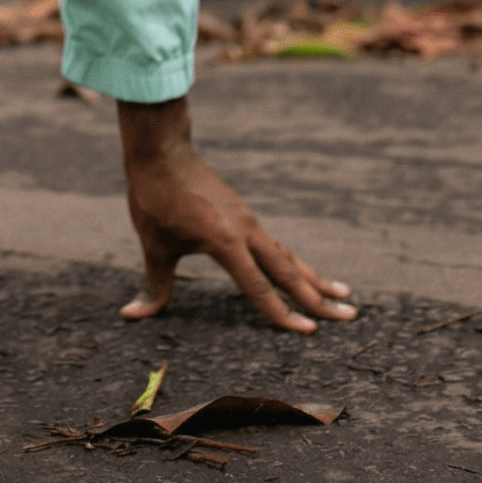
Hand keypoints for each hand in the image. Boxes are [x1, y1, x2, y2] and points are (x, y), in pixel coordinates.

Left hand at [116, 94, 358, 332]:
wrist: (162, 150)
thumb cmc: (155, 197)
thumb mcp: (152, 245)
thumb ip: (153, 285)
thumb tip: (131, 314)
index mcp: (226, 242)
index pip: (259, 288)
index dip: (283, 315)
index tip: (309, 333)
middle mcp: (245, 231)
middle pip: (289, 271)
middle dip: (319, 297)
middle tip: (351, 316)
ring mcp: (248, 220)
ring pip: (287, 256)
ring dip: (315, 278)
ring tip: (344, 295)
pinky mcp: (244, 213)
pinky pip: (275, 244)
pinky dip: (293, 261)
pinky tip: (302, 271)